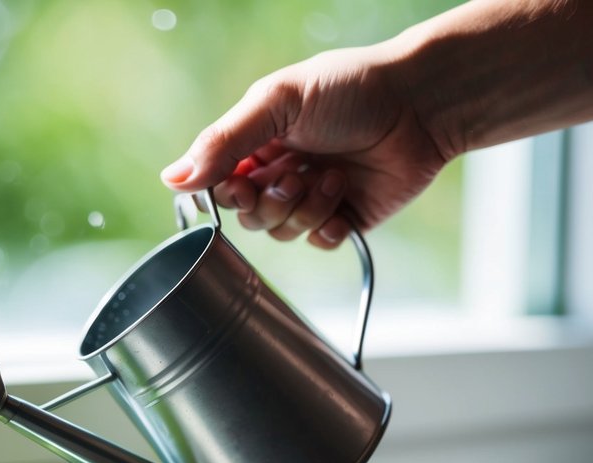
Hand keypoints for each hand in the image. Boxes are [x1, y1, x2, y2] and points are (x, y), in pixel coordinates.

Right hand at [160, 45, 450, 248]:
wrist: (421, 104)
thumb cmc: (352, 88)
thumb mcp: (277, 102)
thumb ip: (223, 141)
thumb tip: (171, 178)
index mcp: (257, 142)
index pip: (219, 185)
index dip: (228, 194)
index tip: (245, 183)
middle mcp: (279, 172)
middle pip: (249, 217)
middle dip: (272, 202)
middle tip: (297, 175)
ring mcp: (311, 198)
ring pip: (281, 234)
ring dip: (306, 209)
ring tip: (333, 175)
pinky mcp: (343, 218)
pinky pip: (318, 244)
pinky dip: (328, 228)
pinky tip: (344, 198)